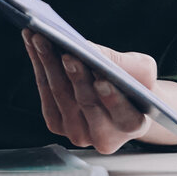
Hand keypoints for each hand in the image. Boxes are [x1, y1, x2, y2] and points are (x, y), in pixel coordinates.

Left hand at [23, 31, 157, 153]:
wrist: (120, 98)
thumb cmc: (135, 83)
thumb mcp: (142, 69)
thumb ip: (127, 64)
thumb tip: (91, 50)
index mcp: (132, 125)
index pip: (124, 115)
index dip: (113, 99)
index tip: (102, 81)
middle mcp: (103, 137)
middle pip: (86, 103)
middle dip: (75, 75)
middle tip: (66, 53)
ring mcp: (78, 133)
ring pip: (61, 95)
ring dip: (48, 64)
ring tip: (41, 39)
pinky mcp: (56, 124)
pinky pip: (45, 91)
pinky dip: (39, 65)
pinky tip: (34, 44)